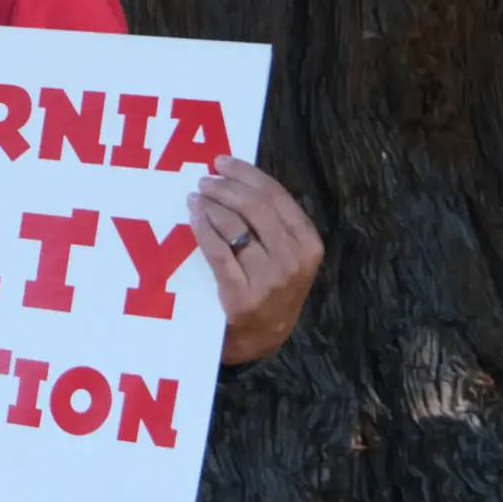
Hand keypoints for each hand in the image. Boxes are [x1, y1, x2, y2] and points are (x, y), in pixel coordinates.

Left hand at [189, 156, 323, 365]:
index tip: (222, 162)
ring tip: (196, 197)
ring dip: (210, 205)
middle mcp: (294, 260)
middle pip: (255, 207)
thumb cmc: (269, 288)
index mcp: (309, 244)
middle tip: (204, 181)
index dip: (247, 174)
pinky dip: (202, 228)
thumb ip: (271, 222)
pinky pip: (218, 250)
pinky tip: (193, 216)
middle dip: (225, 188)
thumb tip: (237, 176)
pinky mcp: (242, 296)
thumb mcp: (285, 255)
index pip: (276, 196)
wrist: (260, 339)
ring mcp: (270, 280)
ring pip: (235, 226)